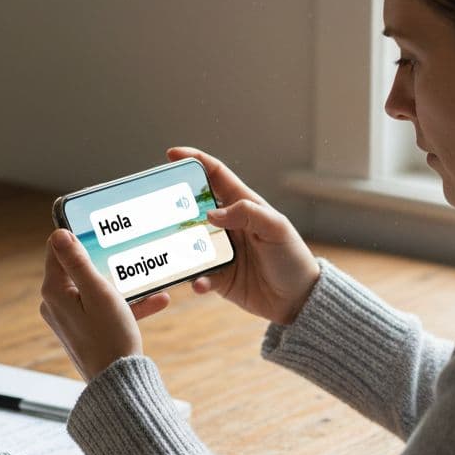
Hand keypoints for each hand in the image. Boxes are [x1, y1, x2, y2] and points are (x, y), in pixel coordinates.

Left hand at [40, 229, 171, 381]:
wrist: (118, 382)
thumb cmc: (109, 337)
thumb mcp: (98, 293)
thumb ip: (77, 262)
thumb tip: (58, 233)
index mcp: (54, 291)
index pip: (58, 250)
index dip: (77, 237)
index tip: (99, 229)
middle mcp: (56, 304)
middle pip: (78, 269)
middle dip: (105, 261)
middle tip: (126, 247)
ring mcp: (69, 318)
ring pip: (95, 289)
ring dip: (123, 284)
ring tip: (148, 277)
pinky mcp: (84, 329)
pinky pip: (104, 309)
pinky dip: (126, 304)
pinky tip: (157, 301)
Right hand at [166, 146, 319, 324]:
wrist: (298, 300)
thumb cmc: (292, 258)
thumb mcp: (276, 228)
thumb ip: (247, 214)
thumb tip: (211, 213)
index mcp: (243, 206)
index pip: (215, 176)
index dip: (194, 161)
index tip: (171, 154)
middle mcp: (228, 225)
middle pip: (193, 207)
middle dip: (174, 203)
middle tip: (155, 204)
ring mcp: (220, 251)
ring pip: (189, 242)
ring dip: (178, 244)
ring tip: (169, 247)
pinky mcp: (218, 277)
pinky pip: (198, 275)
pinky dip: (196, 279)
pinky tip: (200, 283)